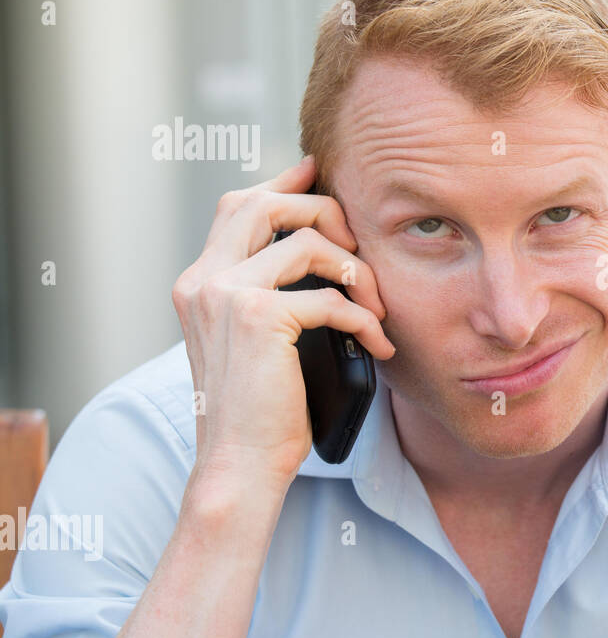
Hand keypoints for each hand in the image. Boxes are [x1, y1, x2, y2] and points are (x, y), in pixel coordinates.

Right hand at [171, 157, 395, 497]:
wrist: (239, 465)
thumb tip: (322, 251)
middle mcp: (204, 280)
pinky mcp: (257, 318)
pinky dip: (365, 319)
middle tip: (359, 249)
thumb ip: (273, 292)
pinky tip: (378, 344)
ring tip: (376, 310)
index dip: (284, 181)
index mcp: (200, 282)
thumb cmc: (262, 411)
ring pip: (307, 241)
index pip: (239, 205)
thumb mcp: (261, 341)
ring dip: (357, 271)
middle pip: (266, 201)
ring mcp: (225, 294)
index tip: (320, 172)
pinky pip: (331, 297)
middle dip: (324, 211)